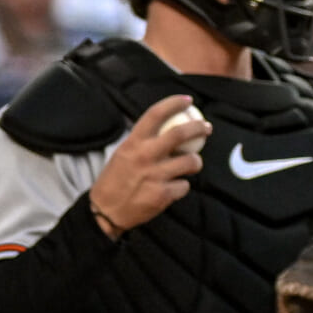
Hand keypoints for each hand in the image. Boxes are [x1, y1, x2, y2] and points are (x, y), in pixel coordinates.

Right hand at [89, 93, 204, 237]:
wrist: (105, 211)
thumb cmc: (116, 179)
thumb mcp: (124, 153)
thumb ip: (144, 142)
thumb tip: (168, 128)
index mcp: (133, 143)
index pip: (155, 114)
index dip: (173, 104)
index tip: (187, 100)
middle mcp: (145, 156)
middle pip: (180, 134)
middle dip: (199, 128)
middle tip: (207, 127)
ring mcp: (155, 176)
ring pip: (191, 162)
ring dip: (195, 163)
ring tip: (190, 165)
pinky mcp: (163, 195)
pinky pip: (185, 186)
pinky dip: (182, 186)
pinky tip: (172, 188)